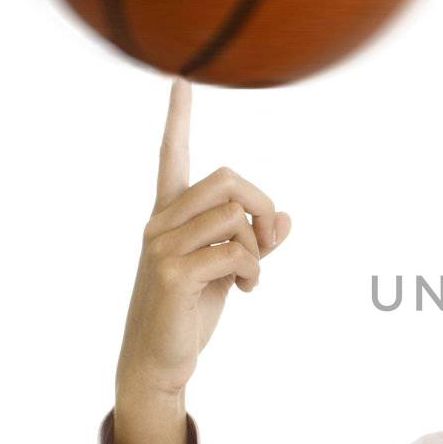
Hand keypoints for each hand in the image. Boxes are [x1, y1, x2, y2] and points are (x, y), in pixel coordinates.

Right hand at [116, 76, 290, 396]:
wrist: (158, 361)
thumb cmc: (189, 313)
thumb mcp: (228, 271)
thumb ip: (255, 242)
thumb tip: (284, 218)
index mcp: (169, 216)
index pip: (170, 157)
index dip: (178, 120)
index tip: (180, 82)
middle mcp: (160, 222)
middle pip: (228, 179)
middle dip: (261, 205)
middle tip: (268, 243)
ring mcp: (162, 246)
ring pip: (235, 215)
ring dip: (259, 247)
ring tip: (251, 276)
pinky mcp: (173, 273)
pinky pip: (237, 251)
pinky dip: (254, 269)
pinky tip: (247, 291)